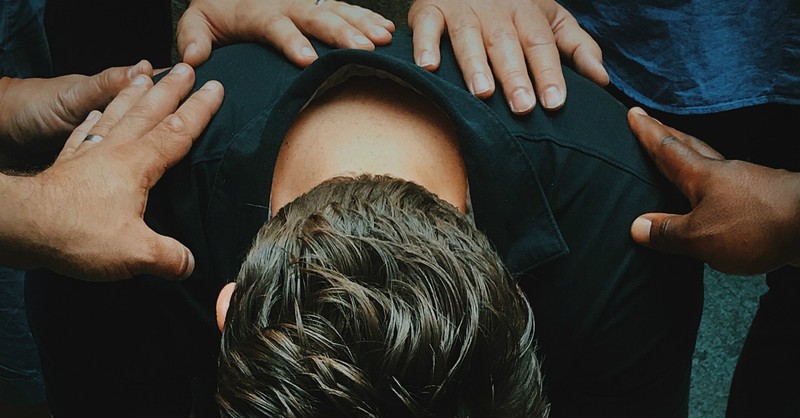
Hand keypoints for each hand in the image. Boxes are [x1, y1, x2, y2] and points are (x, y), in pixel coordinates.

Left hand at [0, 63, 223, 280]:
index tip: (215, 87)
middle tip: (186, 68)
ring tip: (145, 75)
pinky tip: (95, 115)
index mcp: (138, 164)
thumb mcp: (135, 252)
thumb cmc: (77, 232)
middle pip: (149, 112)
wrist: (21, 225)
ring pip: (117, 115)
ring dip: (134, 94)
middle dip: (171, 89)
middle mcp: (115, 151)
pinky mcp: (66, 165)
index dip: (200, 109)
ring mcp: (88, 154)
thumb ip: (170, 258)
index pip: (178, 131)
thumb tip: (190, 265)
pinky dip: (93, 121)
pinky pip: (83, 134)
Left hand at [177, 0, 394, 67]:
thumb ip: (193, 38)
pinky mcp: (318, 3)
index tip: (307, 60)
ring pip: (336, 10)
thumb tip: (194, 59)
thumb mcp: (197, 22)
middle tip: (362, 49)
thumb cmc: (216, 10)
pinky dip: (367, 17)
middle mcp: (286, 3)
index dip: (292, 41)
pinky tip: (387, 30)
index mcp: (257, 11)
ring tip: (383, 40)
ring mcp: (305, 1)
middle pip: (316, 16)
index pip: (276, 25)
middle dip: (341, 33)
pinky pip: (345, 7)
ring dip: (361, 24)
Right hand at [409, 0, 607, 113]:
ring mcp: (462, 9)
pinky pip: (427, 26)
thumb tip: (603, 80)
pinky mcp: (430, 8)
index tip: (555, 103)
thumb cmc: (513, 7)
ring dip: (475, 64)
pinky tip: (429, 67)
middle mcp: (496, 11)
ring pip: (469, 36)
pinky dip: (425, 45)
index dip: (549, 74)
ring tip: (482, 92)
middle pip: (508, 44)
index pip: (542, 45)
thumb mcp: (551, 19)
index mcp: (528, 14)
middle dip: (515, 75)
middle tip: (522, 106)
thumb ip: (577, 47)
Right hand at [628, 107, 799, 275]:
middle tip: (653, 123)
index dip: (648, 133)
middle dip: (669, 135)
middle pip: (691, 147)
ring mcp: (748, 183)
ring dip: (693, 158)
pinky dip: (716, 185)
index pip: (667, 149)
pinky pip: (731, 186)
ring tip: (681, 159)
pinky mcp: (766, 200)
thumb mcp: (700, 237)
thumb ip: (668, 232)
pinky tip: (717, 196)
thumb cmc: (756, 226)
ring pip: (713, 165)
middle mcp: (724, 173)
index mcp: (702, 176)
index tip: (634, 114)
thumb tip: (637, 226)